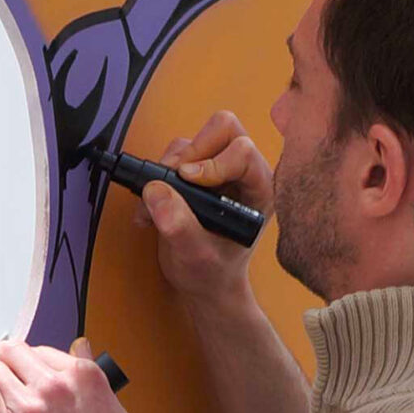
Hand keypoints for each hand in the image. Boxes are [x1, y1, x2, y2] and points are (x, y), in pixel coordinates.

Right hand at [136, 111, 271, 312]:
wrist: (204, 283)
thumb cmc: (212, 273)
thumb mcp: (196, 256)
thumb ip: (179, 226)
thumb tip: (156, 191)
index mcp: (259, 189)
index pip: (242, 150)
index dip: (212, 162)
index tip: (188, 181)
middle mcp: (243, 171)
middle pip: (222, 128)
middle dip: (192, 152)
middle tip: (174, 181)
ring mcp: (219, 167)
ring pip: (194, 140)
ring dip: (170, 167)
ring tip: (157, 204)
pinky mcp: (197, 169)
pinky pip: (175, 154)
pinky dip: (158, 175)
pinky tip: (154, 206)